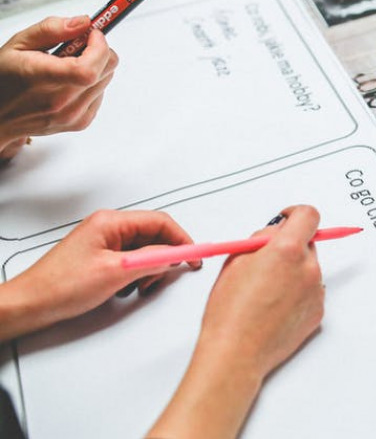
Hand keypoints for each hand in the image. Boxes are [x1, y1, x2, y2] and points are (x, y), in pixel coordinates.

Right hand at [0, 16, 118, 159]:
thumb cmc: (3, 79)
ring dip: (96, 65)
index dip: (99, 47)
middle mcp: (59, 102)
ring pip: (107, 79)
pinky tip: (69, 81)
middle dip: (99, 49)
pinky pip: (101, 93)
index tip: (92, 34)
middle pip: (106, 69)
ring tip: (68, 64)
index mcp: (41, 79)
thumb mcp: (18, 44)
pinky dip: (93, 82)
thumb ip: (51, 29)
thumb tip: (83, 23)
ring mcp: (72, 115)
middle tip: (78, 45)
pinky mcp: (80, 122)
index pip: (88, 69)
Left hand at [0, 209, 199, 340]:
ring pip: (144, 250)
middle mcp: (108, 228)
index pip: (160, 222)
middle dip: (164, 257)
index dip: (181, 239)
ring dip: (149, 269)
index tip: (195, 255)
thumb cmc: (60, 287)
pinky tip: (127, 289)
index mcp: (111, 222)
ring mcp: (104, 242)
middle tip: (165, 276)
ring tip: (140, 286)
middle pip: (153, 235)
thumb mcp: (115, 273)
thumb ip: (150, 260)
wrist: (30, 304)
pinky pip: (130, 261)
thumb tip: (174, 254)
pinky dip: (136, 274)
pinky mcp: (101, 257)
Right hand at [151, 205, 324, 438]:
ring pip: (308, 268)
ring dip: (293, 271)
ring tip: (265, 292)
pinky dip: (297, 293)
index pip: (309, 216)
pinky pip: (310, 291)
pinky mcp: (318, 311)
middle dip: (290, 246)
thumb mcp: (235, 260)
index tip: (287, 218)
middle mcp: (308, 268)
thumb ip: (261, 240)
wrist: (237, 352)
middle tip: (265, 262)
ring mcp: (316, 291)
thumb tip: (276, 231)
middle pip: (308, 243)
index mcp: (287, 250)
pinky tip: (274, 307)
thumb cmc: (229, 311)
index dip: (296, 214)